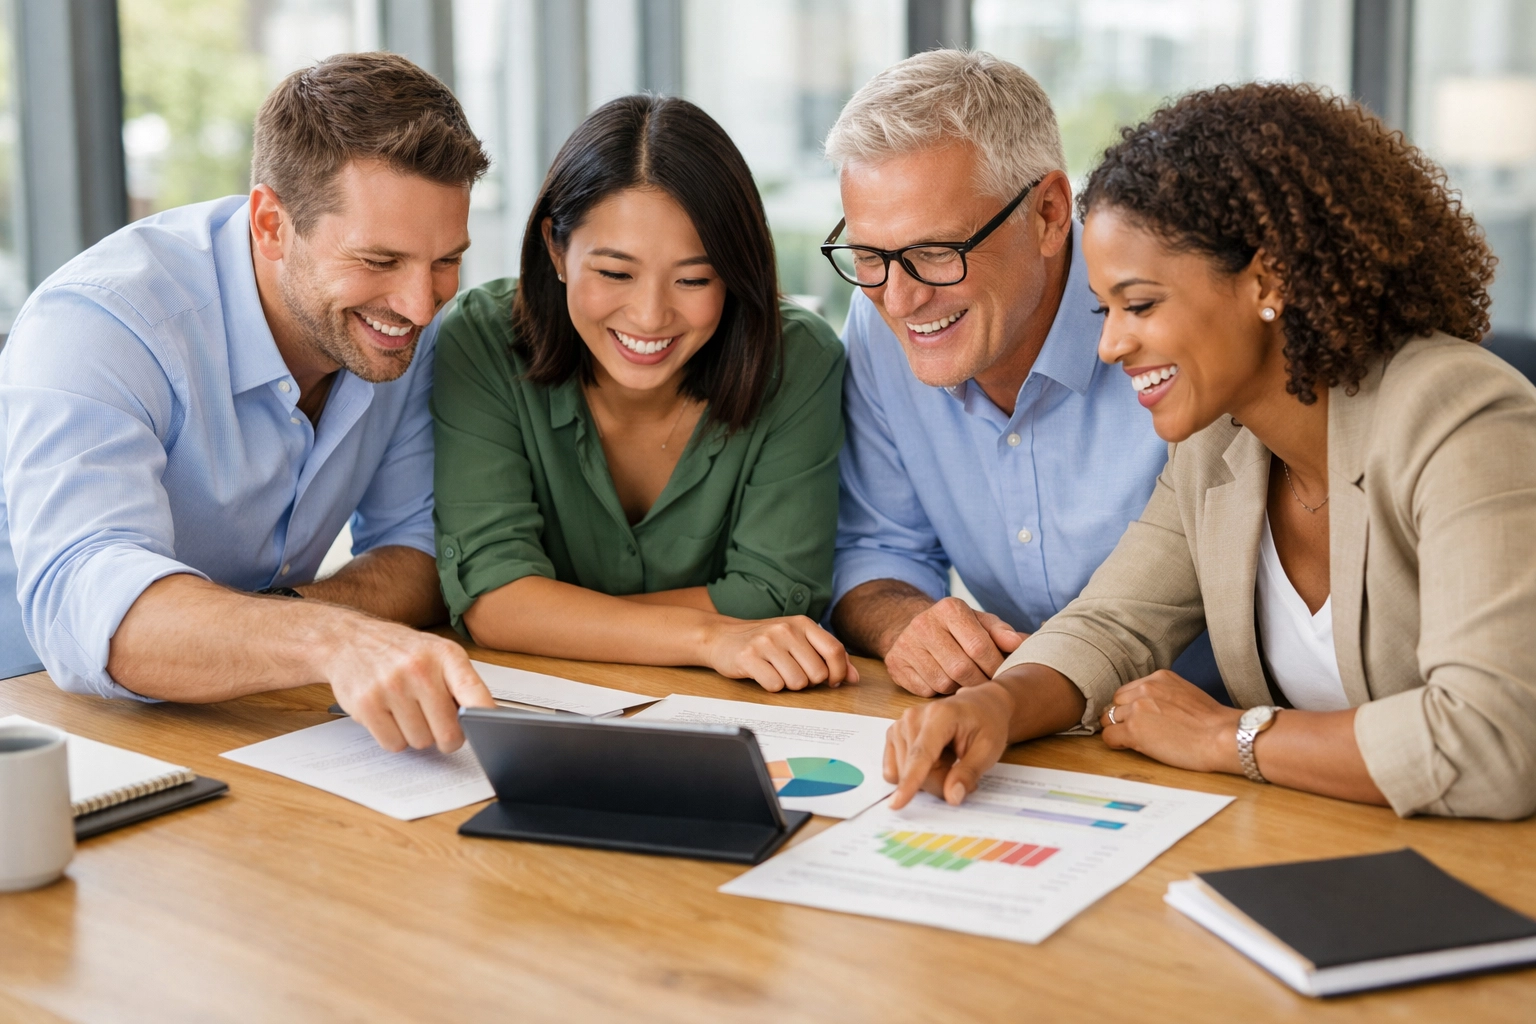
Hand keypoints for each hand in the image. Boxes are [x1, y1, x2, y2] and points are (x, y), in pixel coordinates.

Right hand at [321, 614, 495, 752]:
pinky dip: (394, 738)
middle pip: (448, 732)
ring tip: (408, 712)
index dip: (485, 719)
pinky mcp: (366, 705)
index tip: (489, 732)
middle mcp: (419, 669)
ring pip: (421, 742)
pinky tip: (390, 716)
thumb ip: (460, 683)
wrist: (348, 639)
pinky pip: (393, 744)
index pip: (474, 694)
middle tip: (440, 728)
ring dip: (417, 736)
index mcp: (445, 655)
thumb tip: (483, 721)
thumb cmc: (400, 651)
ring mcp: (391, 687)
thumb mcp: (437, 653)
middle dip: (447, 738)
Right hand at [706, 615, 858, 691]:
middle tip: (794, 674)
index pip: (835, 651)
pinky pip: (775, 686)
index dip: (838, 673)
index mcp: (803, 623)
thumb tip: (855, 677)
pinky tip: (762, 675)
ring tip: (776, 672)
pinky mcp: (749, 657)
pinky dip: (771, 687)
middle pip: (817, 673)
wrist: (722, 637)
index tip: (831, 682)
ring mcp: (767, 642)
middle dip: (809, 682)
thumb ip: (828, 655)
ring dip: (789, 685)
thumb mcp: (798, 640)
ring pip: (797, 682)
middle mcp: (786, 629)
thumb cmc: (765, 642)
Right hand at [883, 682, 1014, 807]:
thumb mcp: (989, 749)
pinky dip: (912, 774)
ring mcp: (900, 725)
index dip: (910, 781)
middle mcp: (913, 717)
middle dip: (938, 783)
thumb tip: (951, 797)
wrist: (980, 705)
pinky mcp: (894, 734)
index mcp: (939, 716)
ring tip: (947, 760)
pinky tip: (930, 760)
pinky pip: (894, 770)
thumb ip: (969, 773)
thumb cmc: (986, 724)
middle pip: (913, 770)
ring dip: (927, 778)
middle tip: (960, 774)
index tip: (896, 804)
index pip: (921, 755)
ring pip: (903, 773)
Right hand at [884, 597, 1024, 696]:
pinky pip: (925, 690)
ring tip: (965, 681)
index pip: (979, 646)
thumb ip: (1002, 632)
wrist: (912, 626)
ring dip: (959, 688)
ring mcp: (906, 644)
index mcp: (950, 608)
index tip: (1003, 674)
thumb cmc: (955, 628)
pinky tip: (943, 681)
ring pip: (943, 682)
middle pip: (961, 668)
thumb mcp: (980, 623)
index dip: (995, 666)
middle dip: (979, 682)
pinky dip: (938, 691)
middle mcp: (924, 623)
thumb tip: (1021, 643)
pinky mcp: (895, 663)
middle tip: (988, 686)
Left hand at [1098, 670, 1241, 772]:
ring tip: (1139, 741)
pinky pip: (1109, 737)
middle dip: (1122, 718)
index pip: (1128, 691)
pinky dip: (1117, 744)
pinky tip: (1132, 748)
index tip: (1140, 719)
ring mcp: (1137, 708)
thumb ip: (1163, 695)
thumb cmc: (1212, 723)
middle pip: (1115, 704)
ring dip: (1119, 730)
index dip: (1130, 707)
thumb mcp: (1185, 694)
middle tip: (1139, 732)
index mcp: (1158, 678)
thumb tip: (1149, 707)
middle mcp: (1144, 688)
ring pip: (1109, 720)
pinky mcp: (1133, 729)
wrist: (1223, 737)